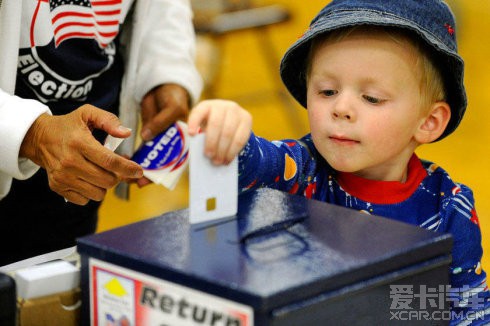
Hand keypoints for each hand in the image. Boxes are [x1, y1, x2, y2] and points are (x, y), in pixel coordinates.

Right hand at [20, 105, 143, 204]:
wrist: (39, 138)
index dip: (128, 168)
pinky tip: (87, 179)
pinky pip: (85, 200)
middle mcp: (70, 162)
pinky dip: (91, 192)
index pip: (109, 161)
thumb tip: (126, 133)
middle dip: (117, 176)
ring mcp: (62, 177)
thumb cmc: (68, 126)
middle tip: (114, 168)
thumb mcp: (88, 113)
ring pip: (98, 193)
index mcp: (80, 142)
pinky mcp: (58, 187)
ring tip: (99, 172)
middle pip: (107, 180)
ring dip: (104, 185)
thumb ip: (109, 120)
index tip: (139, 171)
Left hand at [135, 84, 190, 187]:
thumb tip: (147, 137)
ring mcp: (158, 141)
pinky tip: (124, 163)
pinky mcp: (147, 135)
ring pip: (149, 159)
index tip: (151, 179)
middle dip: (148, 174)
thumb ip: (161, 122)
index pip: (175, 161)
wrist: (163, 86)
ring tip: (126, 177)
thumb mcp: (172, 108)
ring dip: (138, 167)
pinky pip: (141, 150)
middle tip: (135, 182)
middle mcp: (170, 145)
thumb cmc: (173, 97)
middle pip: (160, 164)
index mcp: (182, 141)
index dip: (164, 172)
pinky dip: (133, 157)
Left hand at [187, 99, 251, 164]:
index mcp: (206, 106)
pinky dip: (233, 151)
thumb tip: (202, 155)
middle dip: (211, 142)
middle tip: (208, 156)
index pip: (198, 112)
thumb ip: (201, 137)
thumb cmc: (212, 128)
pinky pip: (240, 138)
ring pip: (229, 132)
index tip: (191, 134)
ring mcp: (236, 111)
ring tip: (217, 161)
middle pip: (216, 124)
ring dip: (222, 150)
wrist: (230, 121)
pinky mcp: (247, 119)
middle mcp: (222, 106)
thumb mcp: (204, 128)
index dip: (194, 122)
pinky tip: (227, 159)